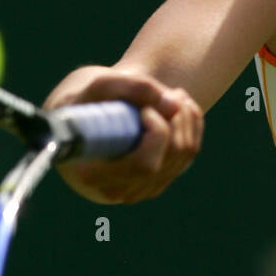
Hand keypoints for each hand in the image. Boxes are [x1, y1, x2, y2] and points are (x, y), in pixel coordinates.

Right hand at [43, 65, 203, 203]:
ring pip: (183, 154)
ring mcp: (138, 190)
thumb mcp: (101, 85)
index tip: (145, 108)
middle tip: (169, 92)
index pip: (143, 165)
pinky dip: (191, 125)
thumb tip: (175, 106)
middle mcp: (116, 190)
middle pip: (168, 157)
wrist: (83, 116)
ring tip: (174, 94)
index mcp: (92, 174)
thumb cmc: (87, 100)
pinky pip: (188, 154)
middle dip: (176, 119)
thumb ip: (135, 88)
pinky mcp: (156, 180)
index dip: (156, 133)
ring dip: (186, 117)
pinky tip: (180, 107)